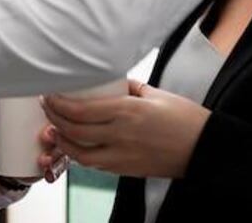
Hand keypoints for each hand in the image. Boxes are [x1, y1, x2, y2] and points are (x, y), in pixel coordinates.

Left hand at [40, 80, 210, 178]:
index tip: (49, 95)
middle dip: (54, 120)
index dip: (59, 104)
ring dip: (63, 142)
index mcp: (127, 111)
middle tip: (47, 109)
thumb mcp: (156, 93)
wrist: (204, 148)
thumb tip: (112, 81)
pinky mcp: (126, 170)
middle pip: (74, 131)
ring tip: (55, 129)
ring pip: (80, 154)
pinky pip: (95, 164)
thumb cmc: (185, 118)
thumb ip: (130, 87)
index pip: (81, 110)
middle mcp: (121, 135)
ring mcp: (122, 156)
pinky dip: (81, 155)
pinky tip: (77, 145)